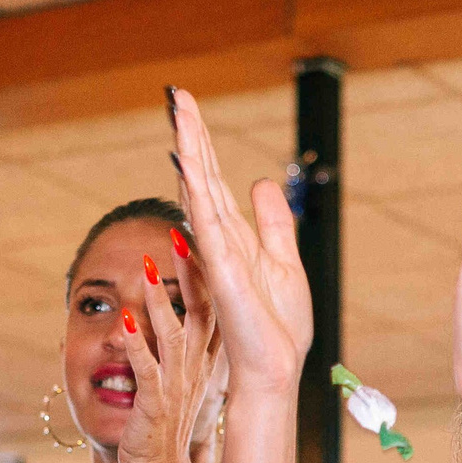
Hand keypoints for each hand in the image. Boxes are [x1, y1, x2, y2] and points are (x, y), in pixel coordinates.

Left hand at [114, 232, 218, 462]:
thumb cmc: (163, 425)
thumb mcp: (176, 379)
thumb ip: (173, 346)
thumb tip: (170, 311)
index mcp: (201, 361)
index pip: (211, 309)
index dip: (207, 273)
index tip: (200, 237)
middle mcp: (193, 369)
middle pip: (200, 312)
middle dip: (192, 274)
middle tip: (185, 233)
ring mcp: (176, 385)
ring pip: (173, 334)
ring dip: (160, 299)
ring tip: (151, 267)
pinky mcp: (154, 403)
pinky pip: (146, 368)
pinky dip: (135, 342)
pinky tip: (125, 319)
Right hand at [169, 88, 310, 396]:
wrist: (274, 367)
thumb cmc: (276, 327)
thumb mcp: (285, 260)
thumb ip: (273, 222)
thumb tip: (261, 181)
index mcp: (233, 236)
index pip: (213, 180)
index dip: (202, 144)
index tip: (187, 108)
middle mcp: (218, 238)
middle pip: (201, 175)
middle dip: (190, 134)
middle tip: (176, 94)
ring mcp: (215, 250)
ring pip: (199, 188)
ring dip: (190, 148)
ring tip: (179, 110)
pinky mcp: (220, 266)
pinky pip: (204, 217)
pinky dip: (195, 186)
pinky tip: (186, 158)